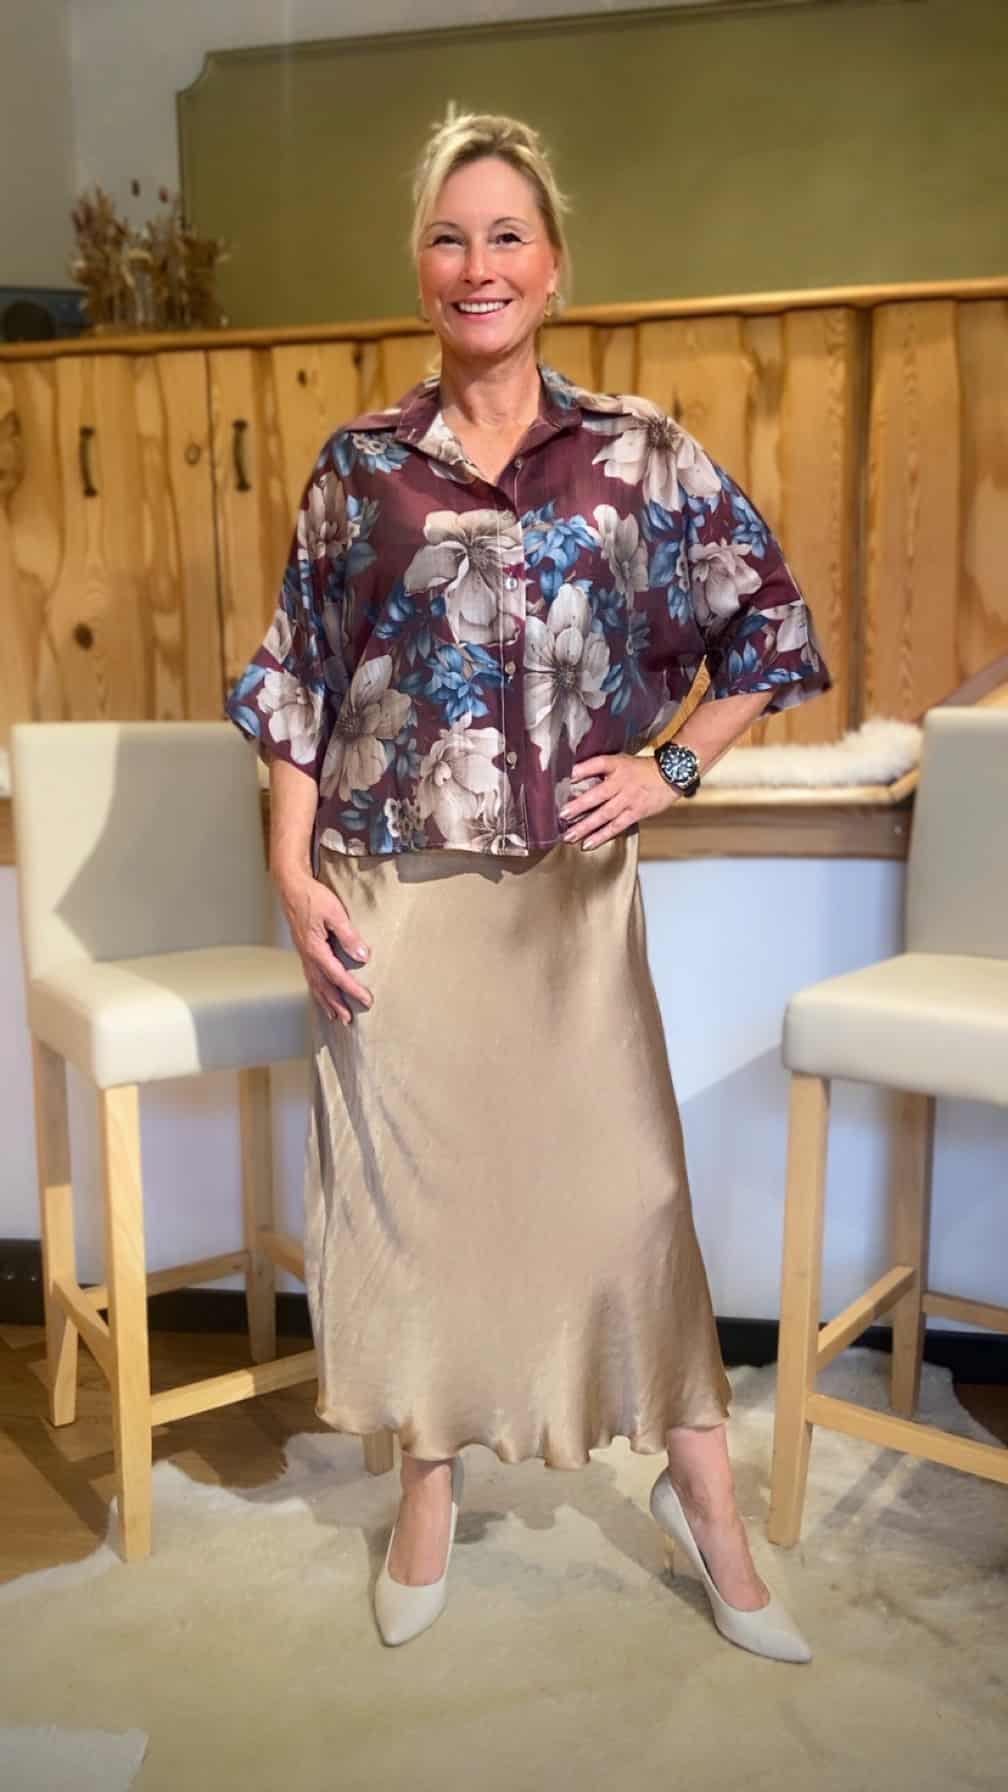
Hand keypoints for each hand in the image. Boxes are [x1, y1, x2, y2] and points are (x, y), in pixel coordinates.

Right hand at [274, 868, 372, 1025]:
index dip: (352, 989)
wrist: (291, 887)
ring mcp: (304, 953)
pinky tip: (321, 993)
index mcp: (315, 949)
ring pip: (314, 984)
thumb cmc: (312, 897)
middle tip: (348, 1019)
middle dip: (336, 1004)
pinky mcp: (303, 949)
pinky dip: (317, 989)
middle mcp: (307, 956)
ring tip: (335, 1015)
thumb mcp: (335, 913)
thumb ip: (348, 936)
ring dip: (325, 1001)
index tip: (366, 1000)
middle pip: (323, 987)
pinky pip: (310, 976)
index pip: (337, 976)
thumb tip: (362, 956)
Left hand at [558, 752, 682, 848]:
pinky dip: (601, 836)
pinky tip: (587, 844)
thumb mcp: (621, 760)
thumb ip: (600, 768)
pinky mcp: (636, 813)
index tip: (564, 777)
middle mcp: (622, 782)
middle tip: (562, 814)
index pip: (597, 764)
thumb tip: (573, 776)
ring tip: (569, 835)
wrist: (671, 774)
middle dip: (579, 805)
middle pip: (598, 794)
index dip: (580, 770)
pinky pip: (616, 826)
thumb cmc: (641, 768)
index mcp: (617, 764)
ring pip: (605, 814)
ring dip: (586, 826)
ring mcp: (629, 799)